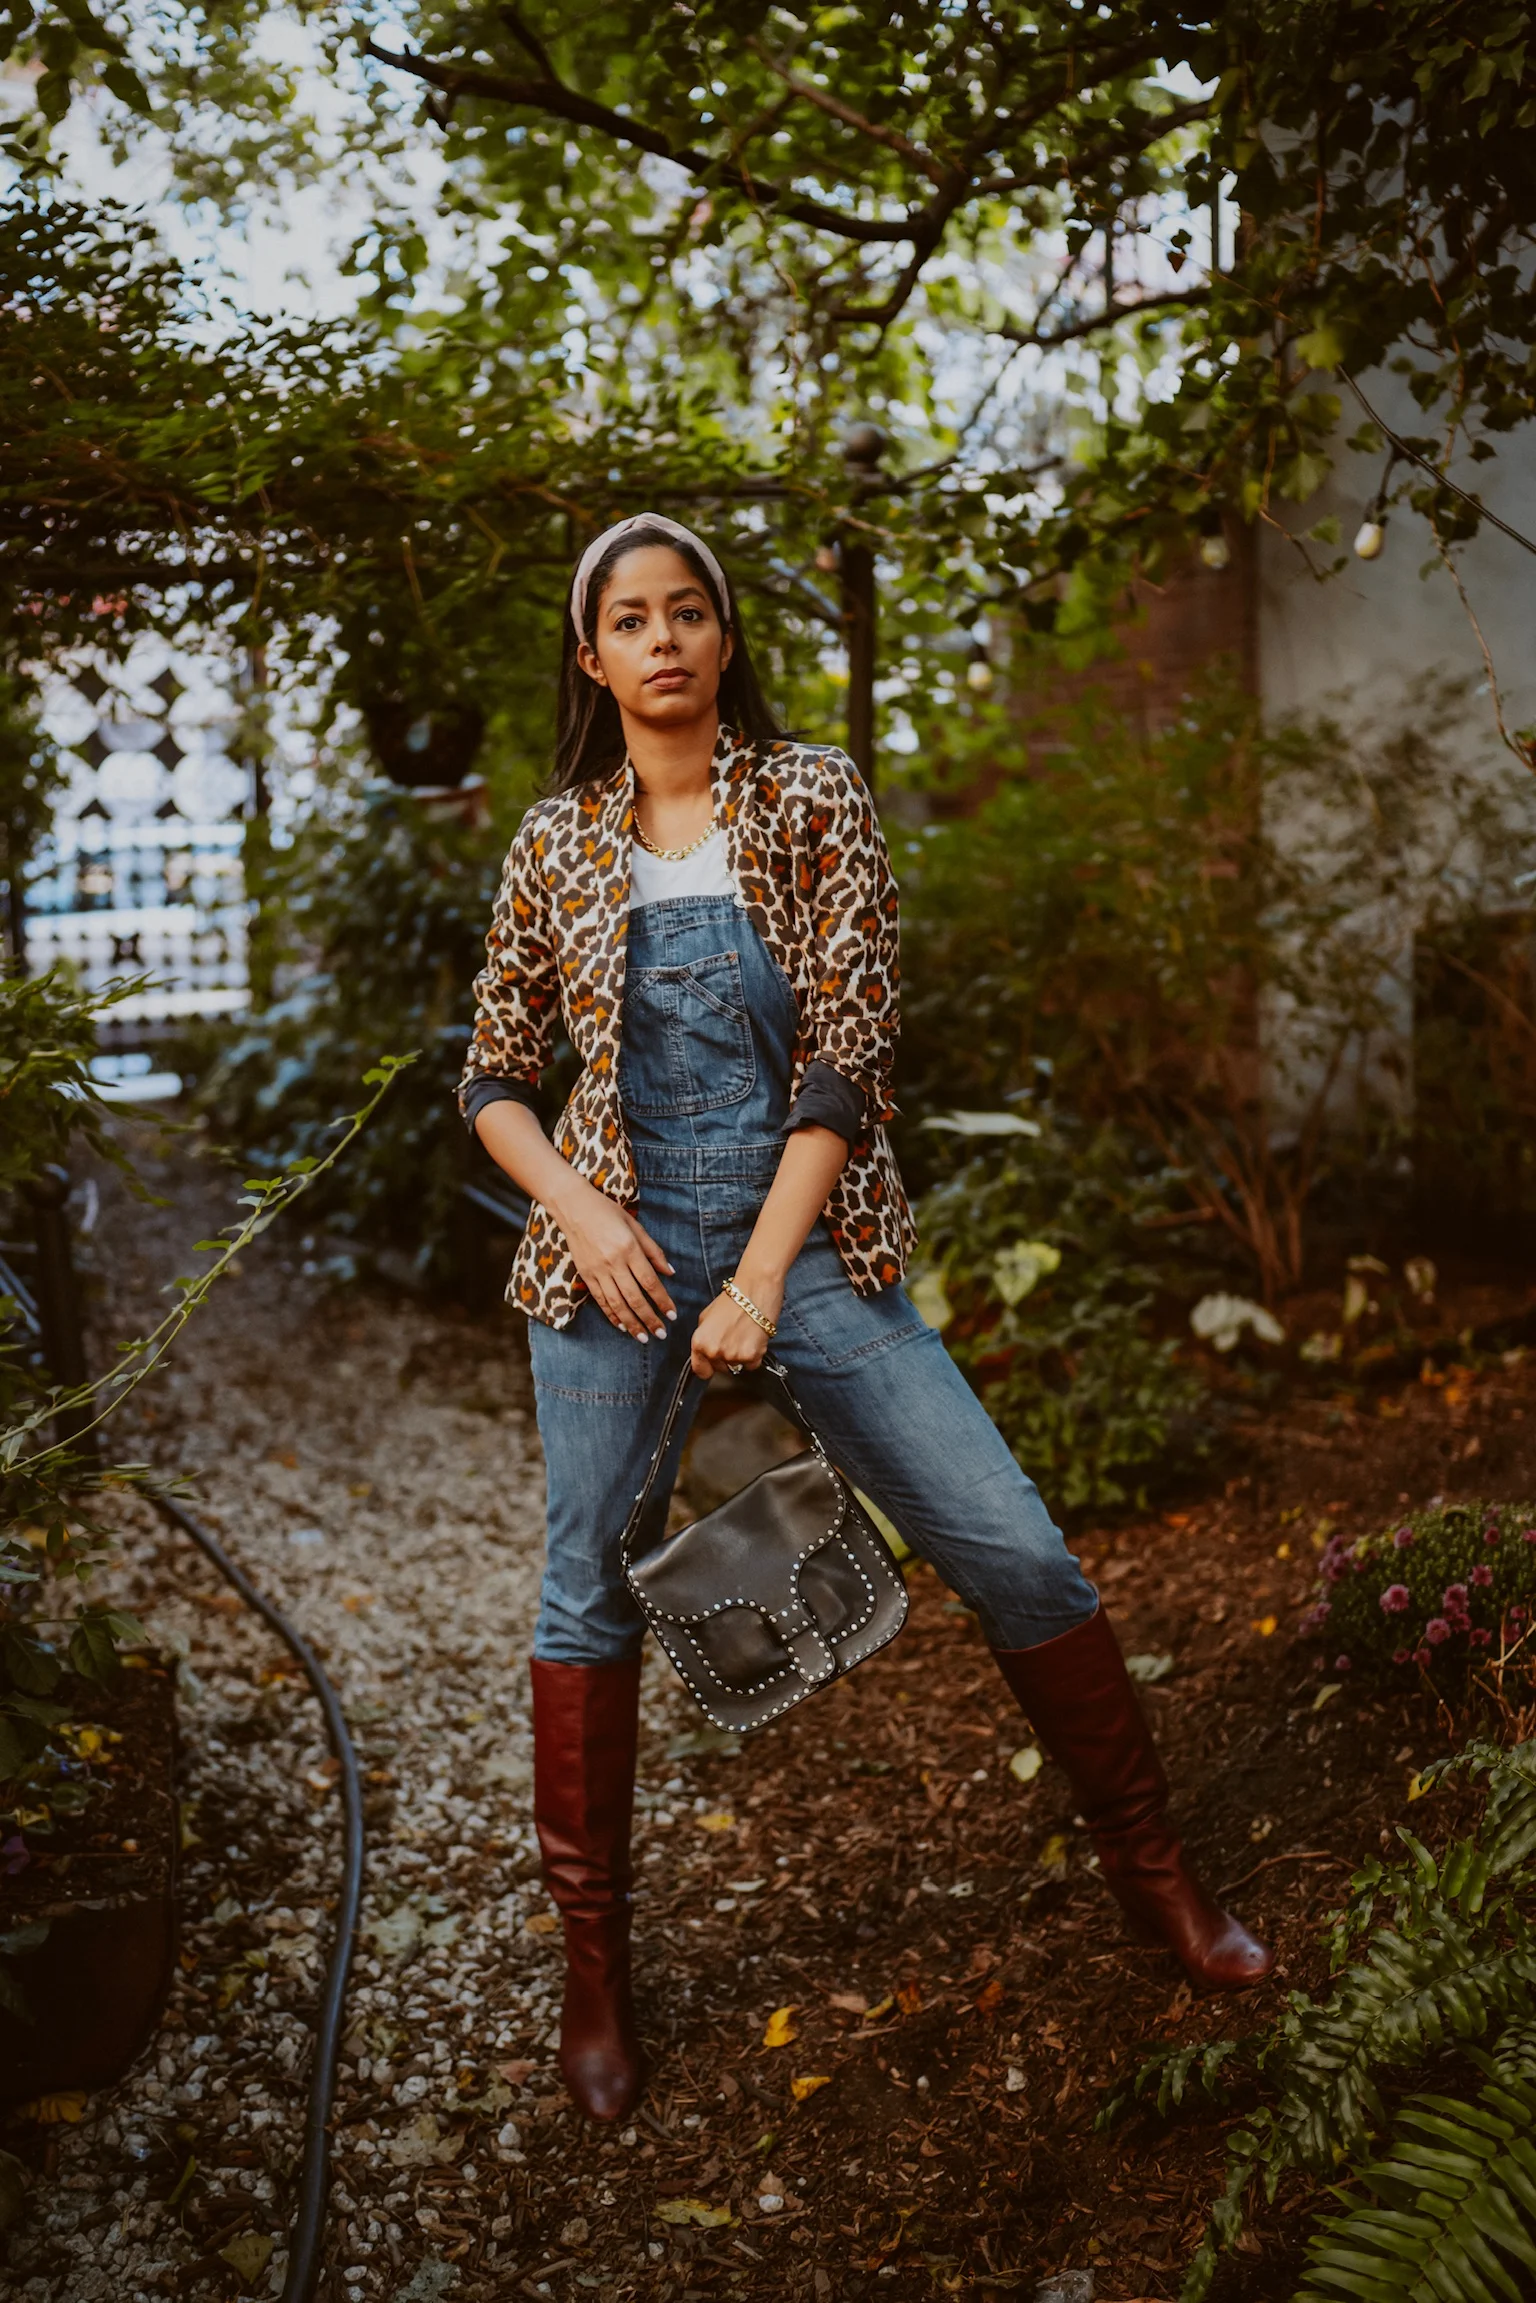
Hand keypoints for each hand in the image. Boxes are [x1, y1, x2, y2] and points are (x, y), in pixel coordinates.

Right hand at [559, 1178, 676, 1337]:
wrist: (574, 1207)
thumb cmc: (608, 1212)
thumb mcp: (635, 1226)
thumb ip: (653, 1251)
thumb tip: (670, 1272)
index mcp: (629, 1249)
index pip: (650, 1282)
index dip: (662, 1301)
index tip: (672, 1315)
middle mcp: (613, 1262)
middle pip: (634, 1298)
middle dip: (649, 1319)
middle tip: (661, 1334)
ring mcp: (597, 1271)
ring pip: (617, 1303)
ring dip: (631, 1323)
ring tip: (642, 1337)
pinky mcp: (586, 1275)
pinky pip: (600, 1300)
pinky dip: (611, 1315)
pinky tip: (621, 1326)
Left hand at [690, 1273, 783, 1378]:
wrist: (755, 1290)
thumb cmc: (732, 1299)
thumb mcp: (706, 1316)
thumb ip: (703, 1337)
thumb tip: (704, 1351)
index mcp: (699, 1342)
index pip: (700, 1370)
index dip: (707, 1367)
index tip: (712, 1364)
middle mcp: (714, 1351)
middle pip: (720, 1369)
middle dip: (725, 1358)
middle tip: (733, 1339)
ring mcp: (733, 1356)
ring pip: (737, 1366)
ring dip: (740, 1356)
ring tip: (744, 1336)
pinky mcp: (752, 1356)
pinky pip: (751, 1365)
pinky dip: (754, 1355)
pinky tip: (753, 1339)